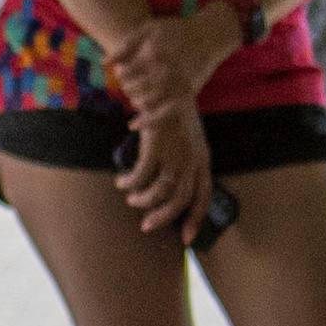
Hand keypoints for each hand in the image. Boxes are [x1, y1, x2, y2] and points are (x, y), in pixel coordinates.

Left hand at [110, 7, 232, 121]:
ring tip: (135, 97)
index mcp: (153, 53)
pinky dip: (147, 121)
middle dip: (127, 88)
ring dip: (135, 102)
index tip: (122, 72)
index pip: (125, 72)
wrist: (210, 35)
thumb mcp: (149, 29)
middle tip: (129, 85)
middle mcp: (165, 70)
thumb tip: (103, 63)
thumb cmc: (176, 30)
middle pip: (134, 89)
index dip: (120, 74)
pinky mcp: (187, 94)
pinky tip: (133, 126)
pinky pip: (164, 113)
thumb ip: (125, 46)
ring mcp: (177, 83)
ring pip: (146, 102)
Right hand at [116, 102, 212, 239]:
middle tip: (146, 225)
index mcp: (203, 159)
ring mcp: (175, 152)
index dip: (195, 220)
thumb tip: (168, 190)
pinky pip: (141, 175)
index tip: (184, 240)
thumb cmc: (174, 116)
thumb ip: (183, 163)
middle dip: (162, 217)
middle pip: (179, 200)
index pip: (203, 197)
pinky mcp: (156, 145)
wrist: (168, 85)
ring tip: (130, 198)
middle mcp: (192, 159)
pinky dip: (130, 183)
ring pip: (159, 191)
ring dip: (142, 199)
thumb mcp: (187, 141)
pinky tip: (122, 182)